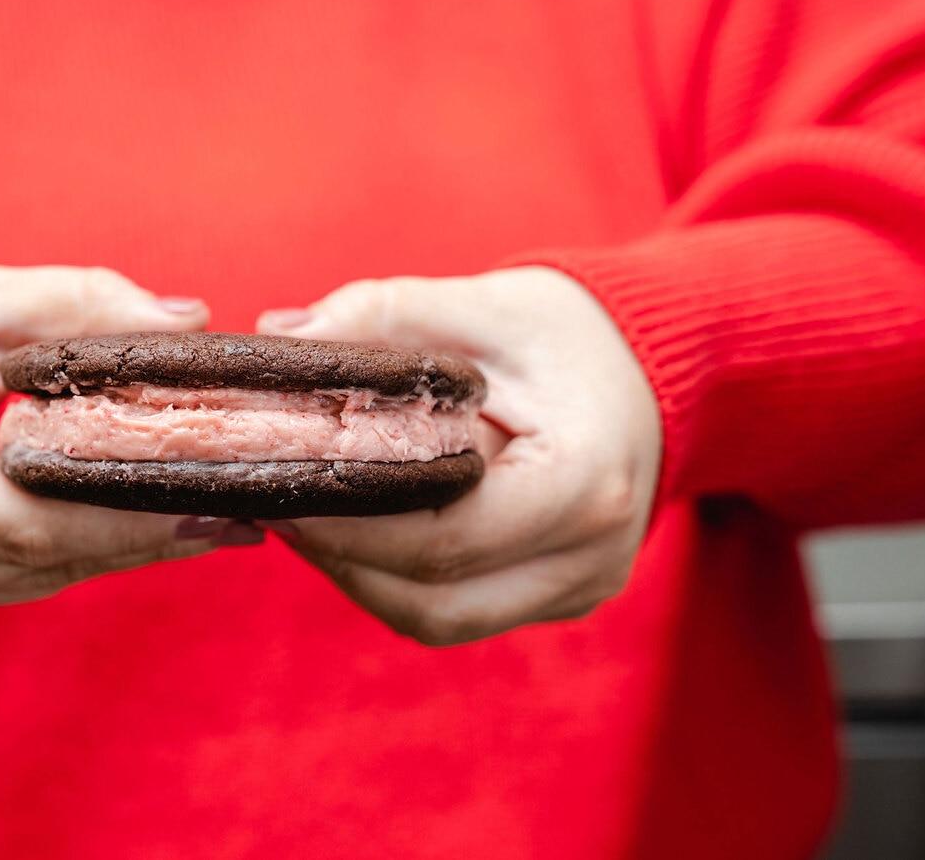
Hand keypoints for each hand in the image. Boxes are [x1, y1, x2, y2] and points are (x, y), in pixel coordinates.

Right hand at [0, 261, 227, 624]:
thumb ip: (84, 305)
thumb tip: (187, 325)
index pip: (33, 521)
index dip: (134, 519)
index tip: (218, 503)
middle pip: (41, 560)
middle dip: (145, 536)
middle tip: (237, 512)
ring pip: (33, 579)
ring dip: (116, 549)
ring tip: (200, 514)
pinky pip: (8, 582)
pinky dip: (68, 553)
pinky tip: (123, 521)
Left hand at [256, 267, 661, 645]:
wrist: (651, 366)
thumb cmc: (565, 332)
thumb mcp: (478, 305)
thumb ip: (381, 314)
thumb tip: (279, 335)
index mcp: (583, 483)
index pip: (443, 539)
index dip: (347, 524)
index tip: (278, 485)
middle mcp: (589, 557)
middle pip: (431, 600)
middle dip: (339, 557)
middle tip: (273, 503)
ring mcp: (578, 588)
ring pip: (436, 618)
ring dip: (359, 575)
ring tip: (303, 514)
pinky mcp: (558, 595)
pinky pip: (457, 609)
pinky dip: (395, 577)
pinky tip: (354, 527)